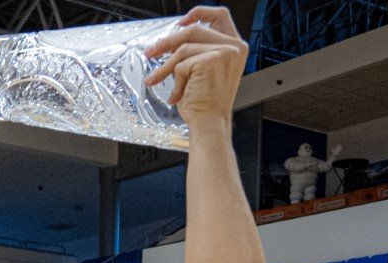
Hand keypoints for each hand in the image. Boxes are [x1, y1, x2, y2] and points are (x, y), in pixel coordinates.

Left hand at [144, 7, 247, 130]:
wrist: (209, 123)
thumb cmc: (206, 103)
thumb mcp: (204, 71)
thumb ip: (197, 51)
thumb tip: (171, 41)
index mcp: (236, 46)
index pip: (219, 15)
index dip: (199, 13)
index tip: (180, 22)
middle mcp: (234, 47)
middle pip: (194, 30)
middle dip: (168, 41)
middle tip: (151, 52)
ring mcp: (224, 52)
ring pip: (183, 48)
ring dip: (166, 67)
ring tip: (157, 79)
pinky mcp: (211, 61)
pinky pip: (181, 63)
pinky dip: (175, 80)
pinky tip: (178, 94)